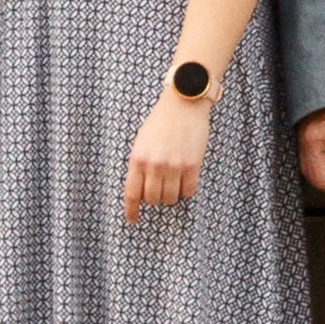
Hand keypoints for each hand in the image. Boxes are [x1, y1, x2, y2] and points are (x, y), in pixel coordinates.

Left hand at [124, 93, 209, 220]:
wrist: (184, 103)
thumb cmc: (161, 121)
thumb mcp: (141, 141)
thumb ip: (139, 165)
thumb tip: (140, 190)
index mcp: (138, 159)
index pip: (132, 194)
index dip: (131, 211)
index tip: (134, 220)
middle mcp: (154, 165)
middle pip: (152, 199)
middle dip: (155, 199)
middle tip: (160, 191)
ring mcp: (174, 166)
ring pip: (171, 198)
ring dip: (172, 196)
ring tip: (174, 184)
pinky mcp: (192, 165)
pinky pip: (189, 191)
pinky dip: (187, 191)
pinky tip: (187, 181)